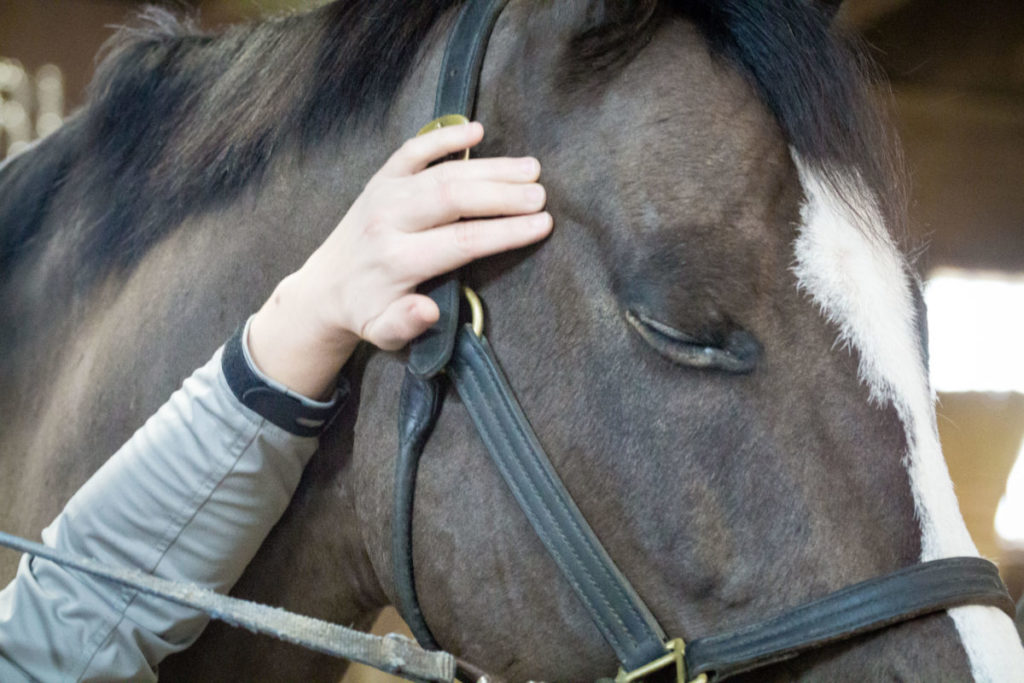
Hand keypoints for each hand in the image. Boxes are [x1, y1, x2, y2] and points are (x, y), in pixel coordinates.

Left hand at [248, 122, 551, 398]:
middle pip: (453, 199)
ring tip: (531, 169)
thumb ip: (404, 324)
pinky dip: (443, 136)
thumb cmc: (366, 312)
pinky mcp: (380, 179)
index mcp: (396, 260)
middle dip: (502, 195)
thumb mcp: (382, 333)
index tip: (543, 225)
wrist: (324, 288)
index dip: (505, 232)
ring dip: (489, 167)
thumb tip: (429, 311)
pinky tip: (477, 131)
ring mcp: (384, 194)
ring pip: (442, 172)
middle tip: (542, 195)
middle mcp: (389, 221)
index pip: (461, 241)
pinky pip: (413, 150)